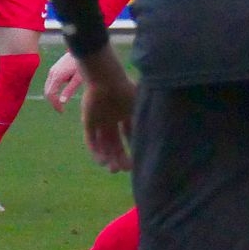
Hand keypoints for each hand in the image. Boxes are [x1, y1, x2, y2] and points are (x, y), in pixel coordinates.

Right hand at [43, 52, 83, 112]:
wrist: (82, 48)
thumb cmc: (82, 64)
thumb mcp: (78, 79)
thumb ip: (69, 90)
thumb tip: (62, 102)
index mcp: (57, 76)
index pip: (51, 94)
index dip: (55, 104)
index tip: (62, 111)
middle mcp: (52, 73)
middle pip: (47, 91)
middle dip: (53, 101)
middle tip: (61, 109)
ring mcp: (52, 70)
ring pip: (49, 87)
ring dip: (53, 95)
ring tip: (62, 103)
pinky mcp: (55, 68)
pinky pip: (52, 82)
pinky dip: (55, 89)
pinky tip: (63, 91)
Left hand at [78, 51, 136, 171]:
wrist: (105, 79)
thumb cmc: (125, 89)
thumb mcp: (140, 105)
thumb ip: (145, 118)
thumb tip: (160, 130)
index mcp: (125, 113)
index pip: (128, 134)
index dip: (132, 146)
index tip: (136, 160)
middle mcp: (112, 119)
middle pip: (115, 142)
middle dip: (119, 156)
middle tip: (123, 170)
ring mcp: (100, 121)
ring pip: (103, 143)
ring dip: (107, 156)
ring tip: (112, 169)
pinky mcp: (88, 121)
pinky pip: (91, 139)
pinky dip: (96, 151)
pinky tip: (101, 161)